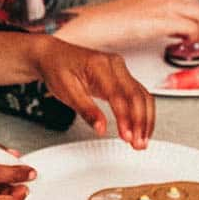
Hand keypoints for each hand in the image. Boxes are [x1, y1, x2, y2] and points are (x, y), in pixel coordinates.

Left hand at [31, 37, 154, 146]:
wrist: (52, 55)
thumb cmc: (57, 69)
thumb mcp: (66, 91)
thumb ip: (86, 110)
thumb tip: (101, 129)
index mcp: (100, 65)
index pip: (119, 95)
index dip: (125, 118)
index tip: (127, 136)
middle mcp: (115, 65)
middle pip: (137, 95)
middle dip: (140, 122)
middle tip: (138, 143)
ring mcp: (120, 70)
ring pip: (142, 95)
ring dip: (145, 120)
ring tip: (142, 140)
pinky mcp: (121, 77)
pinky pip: (138, 94)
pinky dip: (142, 112)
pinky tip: (141, 127)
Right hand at [59, 0, 198, 49]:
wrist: (101, 23)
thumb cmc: (115, 19)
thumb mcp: (144, 7)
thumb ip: (162, 10)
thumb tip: (175, 23)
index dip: (193, 14)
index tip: (191, 25)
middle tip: (193, 36)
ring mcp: (168, 4)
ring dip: (198, 31)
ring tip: (189, 42)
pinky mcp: (166, 19)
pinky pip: (192, 29)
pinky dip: (192, 38)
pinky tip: (182, 44)